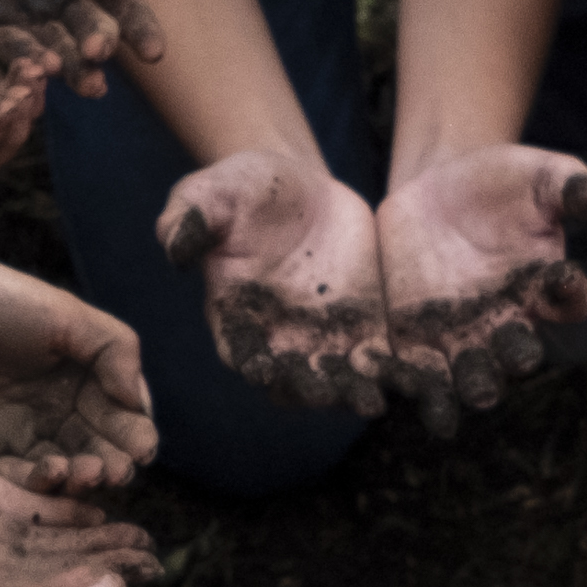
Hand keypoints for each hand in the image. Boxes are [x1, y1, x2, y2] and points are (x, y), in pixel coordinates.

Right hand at [154, 149, 387, 416]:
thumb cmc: (246, 188)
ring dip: (354, 393)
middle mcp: (279, 340)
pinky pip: (379, 362)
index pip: (240, 352)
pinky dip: (394, 374)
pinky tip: (414, 378)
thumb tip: (172, 244)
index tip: (263, 369)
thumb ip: (191, 218)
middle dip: (309, 389)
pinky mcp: (364, 330)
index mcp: (235, 317)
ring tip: (373, 399)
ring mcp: (324, 340)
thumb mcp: (214, 193)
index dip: (252, 363)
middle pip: (292, 379)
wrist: (301, 186)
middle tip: (326, 392)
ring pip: (339, 381)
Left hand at [373, 146, 586, 438]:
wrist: (439, 188)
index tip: (564, 279)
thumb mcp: (539, 174)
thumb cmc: (503, 181)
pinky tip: (385, 375)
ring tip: (454, 404)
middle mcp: (511, 321)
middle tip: (514, 361)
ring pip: (467, 376)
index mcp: (547, 286)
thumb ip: (568, 185)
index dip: (572, 295)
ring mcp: (463, 334)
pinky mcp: (417, 336)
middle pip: (518, 354)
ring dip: (461, 391)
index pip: (573, 301)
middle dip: (514, 360)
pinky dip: (404, 378)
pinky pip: (415, 367)